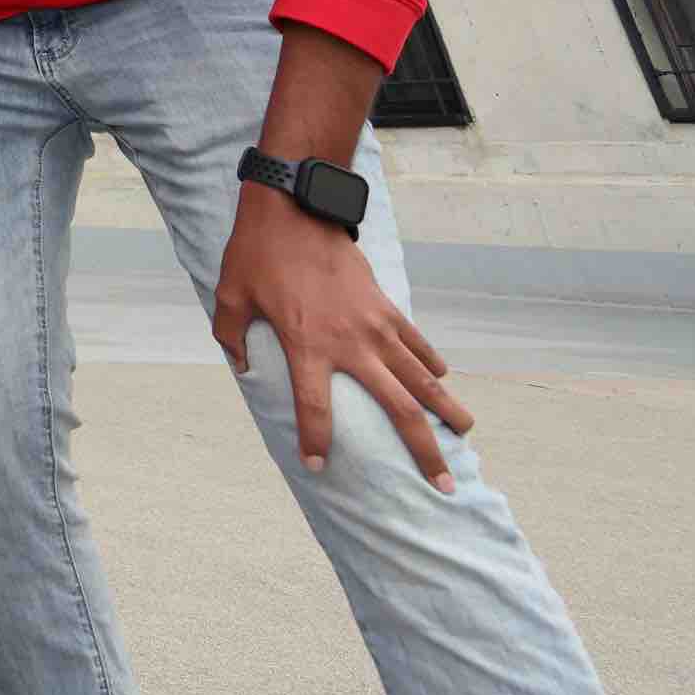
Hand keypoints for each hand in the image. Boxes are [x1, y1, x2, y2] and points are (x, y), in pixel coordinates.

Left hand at [212, 187, 469, 491]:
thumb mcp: (230, 296)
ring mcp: (376, 325)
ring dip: (447, 410)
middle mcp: (350, 343)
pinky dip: (432, 365)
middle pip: (399, 408)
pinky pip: (418, 344)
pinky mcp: (387, 307)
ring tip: (464, 438)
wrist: (296, 209)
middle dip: (423, 450)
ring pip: (423, 379)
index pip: (314, 408)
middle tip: (443, 485)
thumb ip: (232, 337)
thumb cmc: (257, 253)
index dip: (315, 440)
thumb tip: (243, 370)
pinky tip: (443, 383)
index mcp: (306, 345)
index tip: (318, 467)